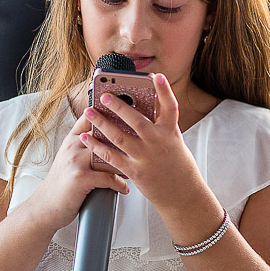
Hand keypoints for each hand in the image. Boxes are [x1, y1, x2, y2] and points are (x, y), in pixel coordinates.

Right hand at [21, 108, 129, 233]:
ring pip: (108, 154)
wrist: (45, 206)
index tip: (123, 109)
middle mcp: (73, 147)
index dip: (105, 112)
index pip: (88, 118)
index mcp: (71, 140)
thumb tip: (103, 140)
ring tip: (137, 167)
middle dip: (123, 136)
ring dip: (125, 162)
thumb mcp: (67, 158)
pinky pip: (107, 177)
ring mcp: (76, 161)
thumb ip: (83, 147)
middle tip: (140, 140)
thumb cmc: (60, 184)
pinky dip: (119, 184)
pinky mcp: (80, 178)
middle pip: (102, 133)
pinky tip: (124, 187)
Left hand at [88, 74, 204, 212]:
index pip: (171, 107)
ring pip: (119, 137)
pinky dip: (97, 146)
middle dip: (118, 106)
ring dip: (101, 123)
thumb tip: (140, 109)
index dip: (164, 90)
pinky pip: (112, 157)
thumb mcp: (173, 141)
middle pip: (136, 120)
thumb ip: (159, 126)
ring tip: (89, 112)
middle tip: (104, 96)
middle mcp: (159, 143)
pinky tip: (87, 137)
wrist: (182, 195)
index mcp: (170, 133)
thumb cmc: (177, 165)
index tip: (156, 76)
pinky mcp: (135, 172)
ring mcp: (146, 157)